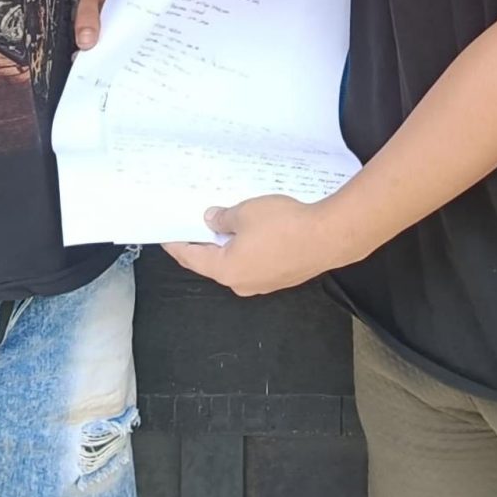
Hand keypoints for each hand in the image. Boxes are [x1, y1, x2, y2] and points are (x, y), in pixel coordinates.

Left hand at [160, 195, 351, 296]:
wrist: (329, 236)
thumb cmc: (285, 225)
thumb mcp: (245, 212)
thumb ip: (223, 219)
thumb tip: (212, 221)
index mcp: (226, 269)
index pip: (191, 258)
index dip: (177, 244)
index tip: (167, 236)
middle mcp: (241, 283)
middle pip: (214, 263)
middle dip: (206, 244)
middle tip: (199, 224)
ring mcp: (264, 283)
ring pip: (238, 263)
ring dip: (231, 246)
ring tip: (232, 223)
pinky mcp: (282, 277)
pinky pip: (258, 263)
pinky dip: (252, 249)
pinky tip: (258, 231)